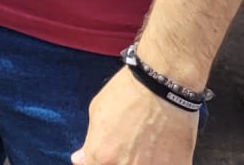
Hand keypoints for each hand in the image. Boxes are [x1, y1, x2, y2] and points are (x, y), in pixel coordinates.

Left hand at [72, 67, 198, 163]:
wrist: (163, 86)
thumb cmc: (127, 94)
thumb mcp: (98, 112)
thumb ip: (90, 141)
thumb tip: (80, 159)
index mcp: (101, 156)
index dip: (96, 161)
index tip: (105, 156)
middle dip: (118, 160)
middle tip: (126, 147)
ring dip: (141, 161)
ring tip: (145, 146)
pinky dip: (160, 162)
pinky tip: (161, 149)